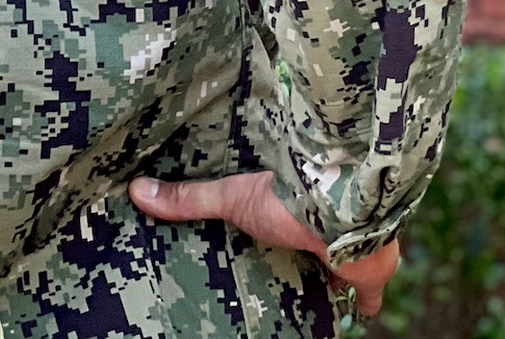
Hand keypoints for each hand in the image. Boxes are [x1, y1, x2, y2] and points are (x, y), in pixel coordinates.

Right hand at [129, 171, 400, 317]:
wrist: (345, 215)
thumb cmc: (290, 199)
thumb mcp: (233, 197)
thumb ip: (192, 199)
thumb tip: (137, 189)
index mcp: (293, 208)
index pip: (282, 218)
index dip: (276, 226)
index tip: (264, 233)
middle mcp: (323, 230)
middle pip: (309, 248)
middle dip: (300, 258)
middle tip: (279, 273)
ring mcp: (347, 255)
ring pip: (337, 272)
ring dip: (326, 281)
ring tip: (304, 298)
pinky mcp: (367, 280)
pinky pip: (364, 300)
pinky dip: (360, 307)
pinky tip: (353, 316)